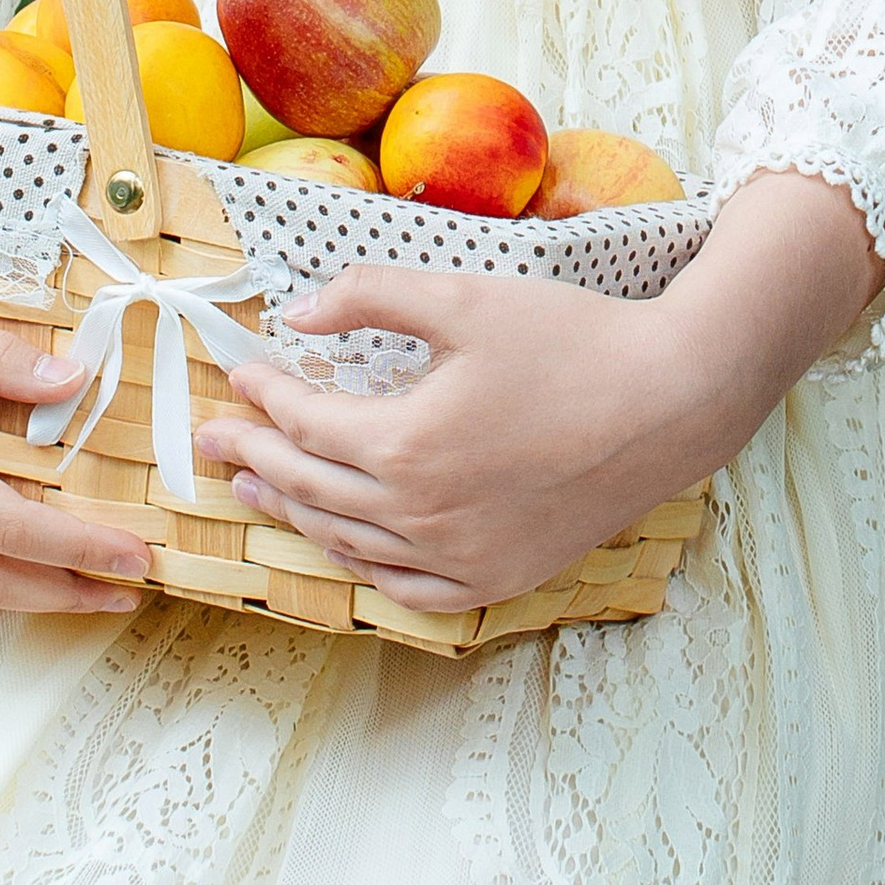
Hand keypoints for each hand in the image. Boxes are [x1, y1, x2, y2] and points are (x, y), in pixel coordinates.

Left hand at [195, 169, 881, 612]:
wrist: (670, 401)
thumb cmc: (572, 340)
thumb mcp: (463, 296)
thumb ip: (369, 295)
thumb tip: (295, 312)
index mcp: (406, 445)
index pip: (306, 424)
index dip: (265, 396)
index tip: (241, 372)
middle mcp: (422, 516)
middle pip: (311, 489)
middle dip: (255, 459)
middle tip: (213, 441)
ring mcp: (460, 558)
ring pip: (349, 544)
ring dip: (294, 513)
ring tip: (259, 490)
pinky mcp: (497, 578)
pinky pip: (406, 589)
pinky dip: (363, 565)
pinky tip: (347, 543)